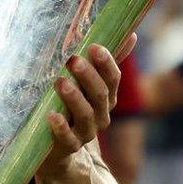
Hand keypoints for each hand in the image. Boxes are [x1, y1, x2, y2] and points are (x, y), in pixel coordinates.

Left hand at [38, 33, 136, 177]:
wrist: (58, 149)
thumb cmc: (73, 107)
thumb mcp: (88, 84)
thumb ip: (106, 62)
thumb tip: (131, 34)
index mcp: (107, 97)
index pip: (113, 79)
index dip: (106, 63)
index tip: (94, 47)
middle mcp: (100, 115)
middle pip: (100, 95)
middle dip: (88, 76)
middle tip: (73, 60)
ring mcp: (86, 133)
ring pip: (86, 115)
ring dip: (74, 98)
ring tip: (60, 82)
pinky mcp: (67, 147)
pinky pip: (67, 139)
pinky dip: (60, 127)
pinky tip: (51, 115)